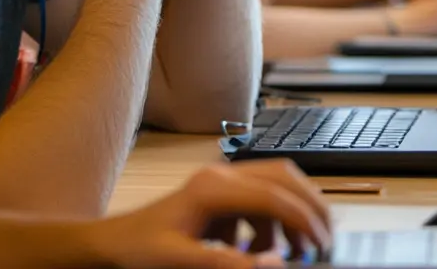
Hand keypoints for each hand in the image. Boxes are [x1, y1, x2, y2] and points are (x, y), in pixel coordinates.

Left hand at [90, 161, 331, 267]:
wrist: (111, 245)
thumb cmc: (138, 250)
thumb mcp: (181, 262)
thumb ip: (228, 265)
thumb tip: (274, 263)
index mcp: (211, 189)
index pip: (273, 194)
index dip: (303, 219)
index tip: (320, 244)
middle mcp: (219, 177)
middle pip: (283, 177)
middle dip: (310, 205)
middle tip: (325, 239)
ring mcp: (220, 183)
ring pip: (276, 185)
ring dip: (293, 216)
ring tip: (297, 251)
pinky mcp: (219, 197)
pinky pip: (259, 202)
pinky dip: (270, 225)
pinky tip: (257, 251)